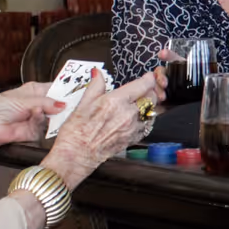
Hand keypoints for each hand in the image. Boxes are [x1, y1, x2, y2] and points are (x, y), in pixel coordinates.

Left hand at [0, 82, 64, 162]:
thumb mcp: (22, 100)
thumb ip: (44, 102)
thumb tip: (61, 103)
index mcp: (33, 91)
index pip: (54, 87)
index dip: (66, 88)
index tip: (77, 88)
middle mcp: (37, 104)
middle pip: (58, 102)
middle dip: (64, 102)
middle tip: (72, 101)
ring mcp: (37, 118)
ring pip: (55, 115)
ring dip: (54, 113)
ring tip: (54, 109)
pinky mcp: (37, 132)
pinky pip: (46, 126)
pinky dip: (42, 121)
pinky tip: (37, 115)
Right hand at [43, 66, 165, 188]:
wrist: (76, 155)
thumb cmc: (77, 132)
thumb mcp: (83, 103)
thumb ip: (96, 85)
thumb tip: (98, 73)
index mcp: (116, 101)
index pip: (143, 85)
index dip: (148, 78)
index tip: (147, 77)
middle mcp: (128, 114)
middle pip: (152, 98)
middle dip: (150, 91)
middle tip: (144, 89)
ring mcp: (133, 128)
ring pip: (152, 112)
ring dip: (149, 106)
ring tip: (140, 103)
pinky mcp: (134, 138)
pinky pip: (148, 125)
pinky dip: (146, 119)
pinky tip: (137, 118)